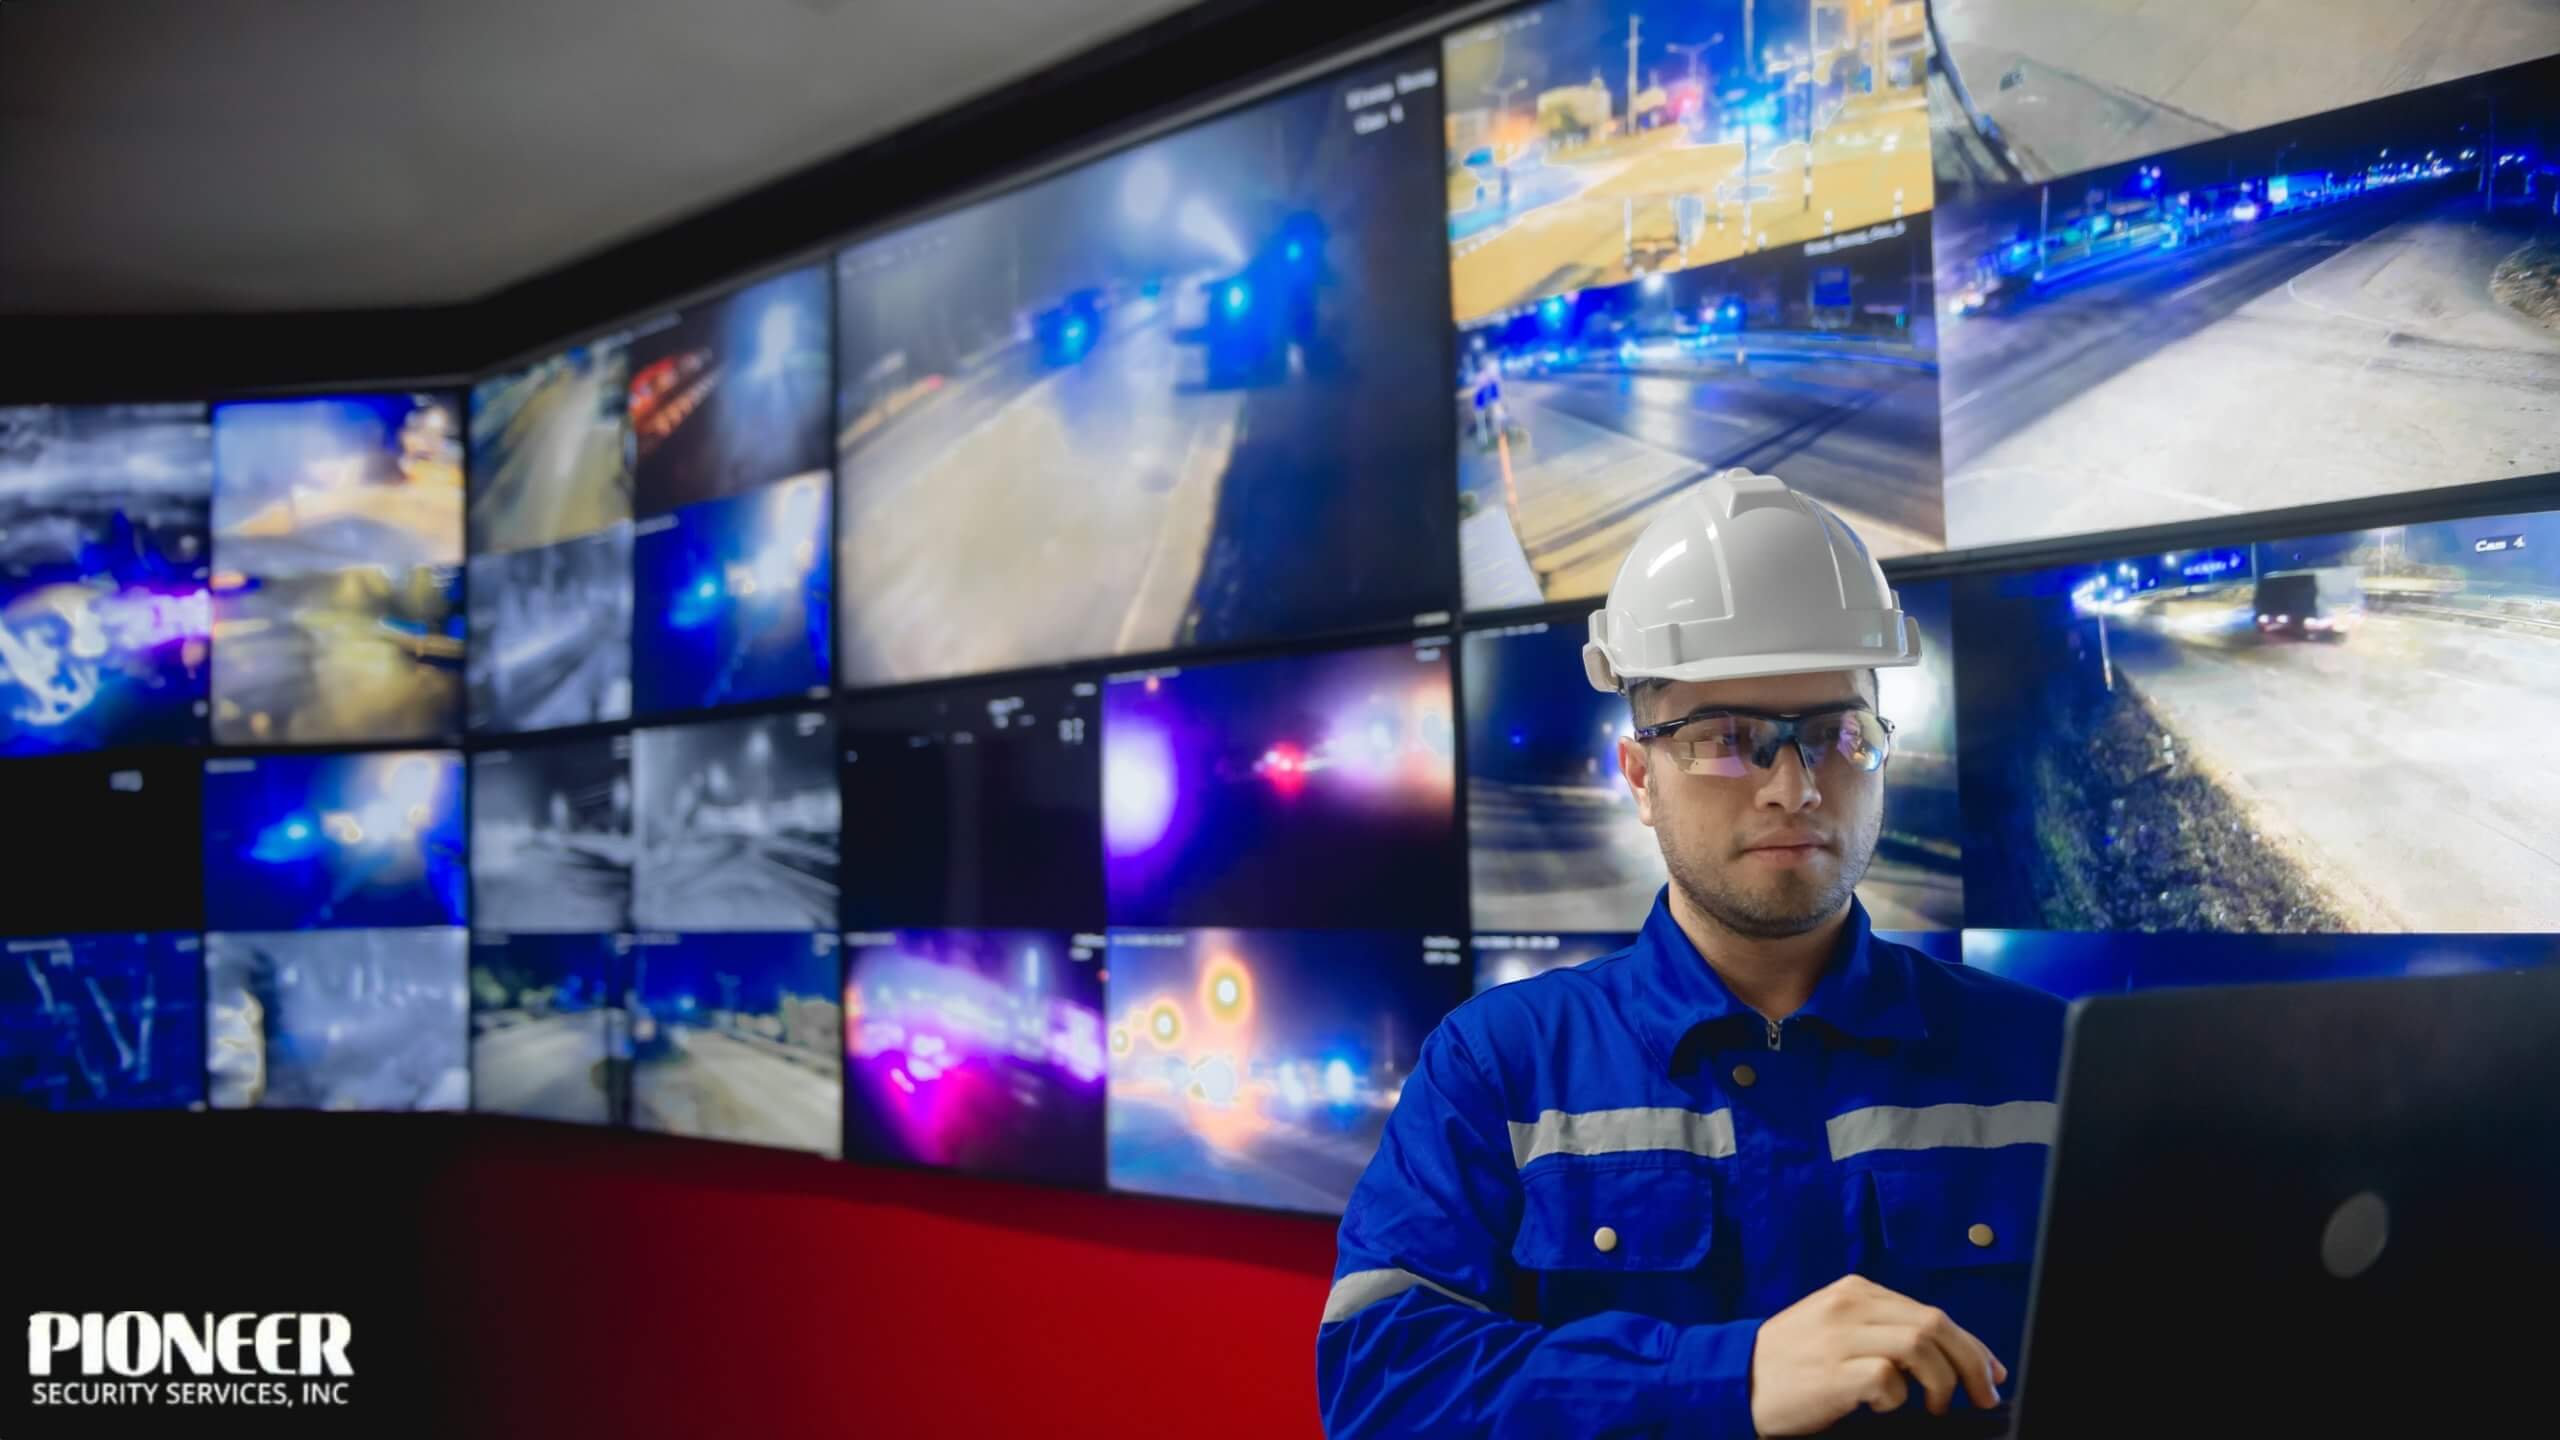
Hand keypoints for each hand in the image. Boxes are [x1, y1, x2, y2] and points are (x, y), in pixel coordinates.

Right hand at [1748, 1274, 2008, 1436]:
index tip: (1991, 1372)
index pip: (1930, 1312)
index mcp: (1853, 1292)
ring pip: (1921, 1346)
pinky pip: (1888, 1380)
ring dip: (1943, 1382)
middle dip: (1972, 1362)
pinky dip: (1899, 1399)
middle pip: (1935, 1324)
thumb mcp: (1832, 1328)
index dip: (1972, 1344)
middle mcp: (1850, 1307)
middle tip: (1983, 1394)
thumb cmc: (1788, 1362)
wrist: (1734, 1380)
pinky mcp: (1832, 1373)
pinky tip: (1884, 1408)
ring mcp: (1840, 1338)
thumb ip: (1878, 1329)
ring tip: (1937, 1406)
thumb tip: (1942, 1355)